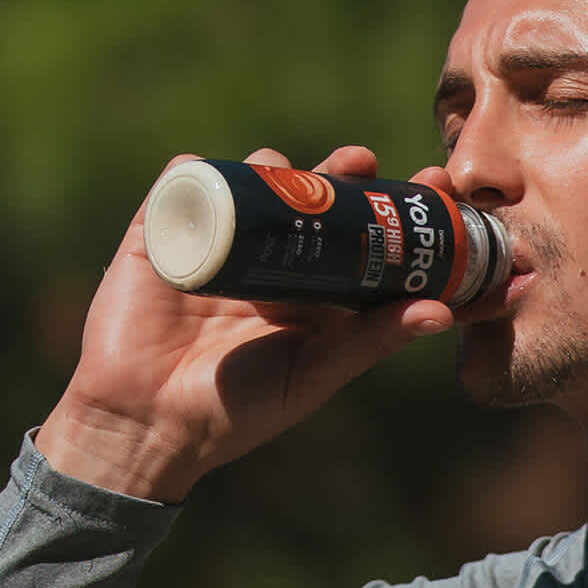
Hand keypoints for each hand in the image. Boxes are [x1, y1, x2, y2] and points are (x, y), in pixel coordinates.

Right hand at [37, 147, 455, 501]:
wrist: (146, 426)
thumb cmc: (238, 411)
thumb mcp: (314, 374)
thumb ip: (373, 341)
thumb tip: (442, 313)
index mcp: (316, 290)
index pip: (364, 235)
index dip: (396, 206)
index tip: (433, 181)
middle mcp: (273, 259)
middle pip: (314, 196)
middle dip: (341, 171)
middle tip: (360, 162)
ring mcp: (219, 242)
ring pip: (253, 181)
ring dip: (273, 165)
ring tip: (285, 171)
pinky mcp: (162, 236)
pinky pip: (181, 185)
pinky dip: (196, 168)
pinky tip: (213, 167)